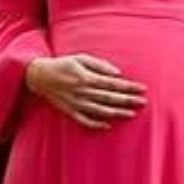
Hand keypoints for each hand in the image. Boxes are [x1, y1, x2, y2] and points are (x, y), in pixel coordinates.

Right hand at [25, 54, 146, 129]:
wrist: (40, 76)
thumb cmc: (63, 64)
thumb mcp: (81, 58)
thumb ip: (100, 65)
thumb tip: (118, 74)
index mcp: (86, 78)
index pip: (113, 84)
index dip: (128, 87)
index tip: (142, 89)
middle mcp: (82, 92)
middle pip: (109, 98)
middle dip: (127, 100)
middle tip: (143, 102)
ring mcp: (75, 103)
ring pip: (100, 111)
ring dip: (116, 113)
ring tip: (131, 114)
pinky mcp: (69, 111)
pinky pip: (84, 121)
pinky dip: (96, 124)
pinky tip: (108, 126)